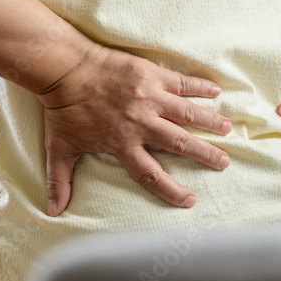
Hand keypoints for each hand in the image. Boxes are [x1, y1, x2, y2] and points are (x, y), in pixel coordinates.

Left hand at [38, 43, 232, 214]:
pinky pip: (182, 82)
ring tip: (228, 128)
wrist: (65, 68)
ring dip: (210, 121)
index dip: (171, 190)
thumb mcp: (60, 148)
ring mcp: (149, 97)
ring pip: (187, 113)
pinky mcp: (151, 75)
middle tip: (224, 162)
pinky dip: (200, 87)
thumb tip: (53, 212)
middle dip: (205, 154)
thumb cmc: (63, 109)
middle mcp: (140, 123)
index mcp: (122, 143)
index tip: (190, 200)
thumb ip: (60, 181)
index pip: (151, 174)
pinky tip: (216, 92)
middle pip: (180, 143)